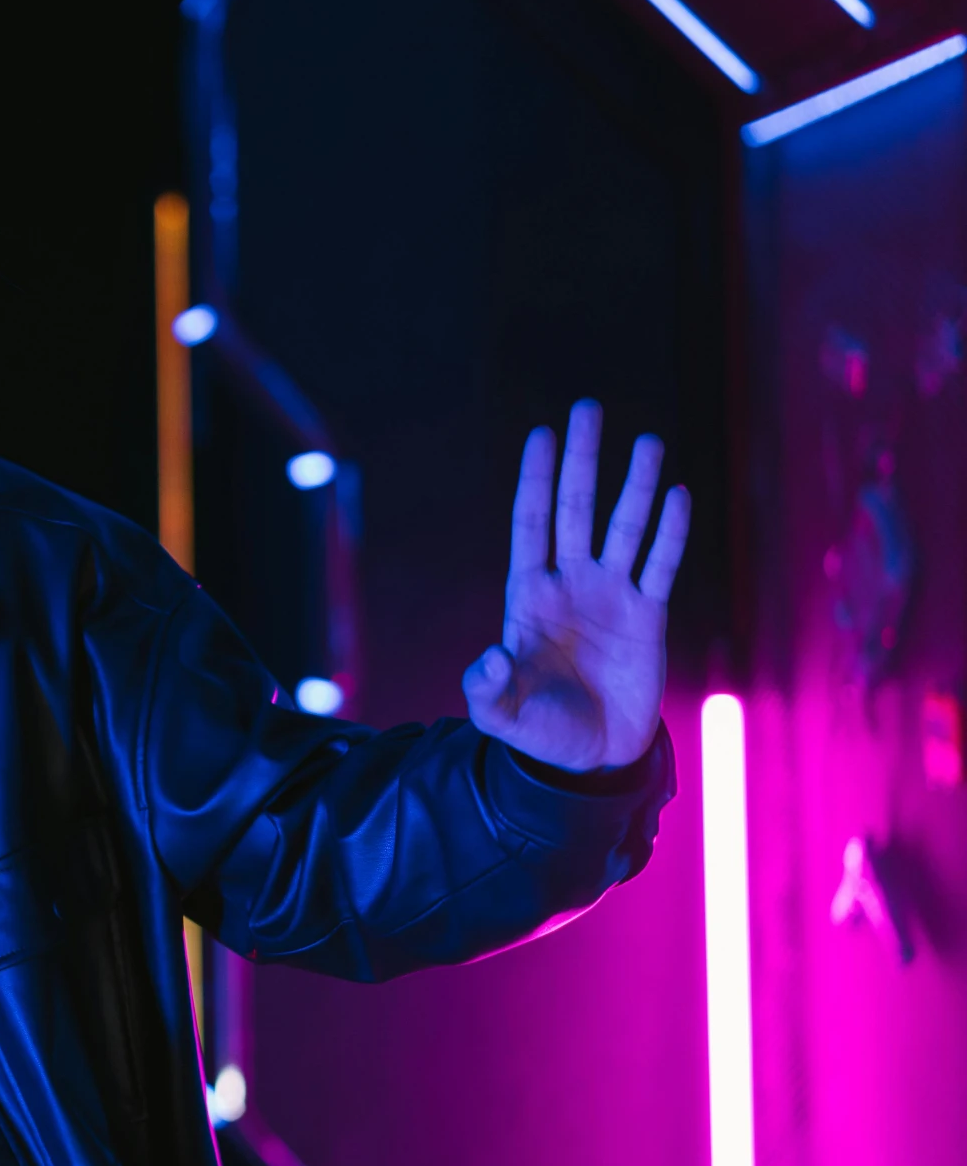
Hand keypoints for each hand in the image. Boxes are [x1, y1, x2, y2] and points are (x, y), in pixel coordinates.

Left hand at [463, 400, 689, 772]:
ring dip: (636, 485)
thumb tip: (488, 658)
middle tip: (587, 408)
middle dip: (580, 461)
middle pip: (575, 509)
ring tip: (648, 441)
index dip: (535, 479)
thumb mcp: (502, 714)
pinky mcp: (647, 616)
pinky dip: (669, 532)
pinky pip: (660, 565)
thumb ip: (487, 689)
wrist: (590, 757)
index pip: (531, 524)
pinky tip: (677, 494)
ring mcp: (610, 596)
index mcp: (528, 596)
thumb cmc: (540, 730)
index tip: (541, 434)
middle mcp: (570, 584)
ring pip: (625, 528)